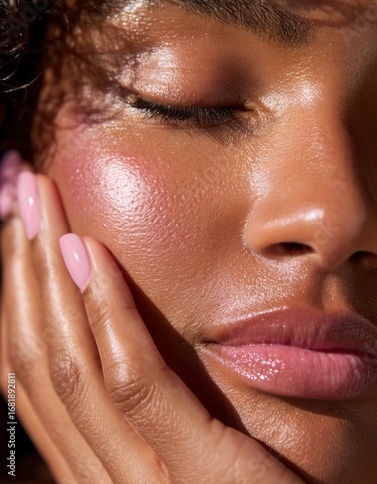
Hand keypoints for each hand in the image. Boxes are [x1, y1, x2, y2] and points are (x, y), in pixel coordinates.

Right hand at [1, 169, 304, 482]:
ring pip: (69, 362)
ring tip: (43, 209)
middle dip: (21, 269)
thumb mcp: (167, 450)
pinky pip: (133, 381)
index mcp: (89, 463)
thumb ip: (134, 408)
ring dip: (50, 276)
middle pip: (37, 354)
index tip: (16, 232)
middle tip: (21, 198)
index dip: (13, 296)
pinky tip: (92, 256)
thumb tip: (100, 330)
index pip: (28, 370)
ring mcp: (135, 480)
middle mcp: (94, 473)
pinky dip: (107, 313)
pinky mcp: (193, 474)